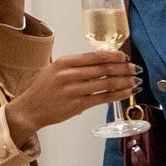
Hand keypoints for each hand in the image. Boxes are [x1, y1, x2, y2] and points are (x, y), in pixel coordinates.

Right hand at [2, 50, 139, 145]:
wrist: (29, 109)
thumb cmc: (44, 89)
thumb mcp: (55, 69)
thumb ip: (77, 65)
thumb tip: (104, 61)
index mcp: (65, 63)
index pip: (96, 56)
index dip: (115, 56)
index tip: (125, 57)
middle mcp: (69, 75)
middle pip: (105, 69)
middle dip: (124, 69)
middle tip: (136, 69)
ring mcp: (74, 91)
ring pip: (107, 84)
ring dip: (125, 82)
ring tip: (135, 81)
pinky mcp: (78, 105)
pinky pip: (104, 98)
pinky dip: (119, 95)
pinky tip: (128, 92)